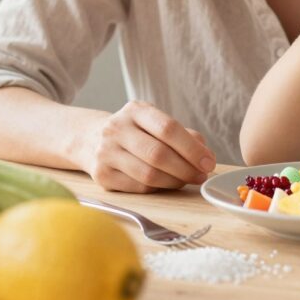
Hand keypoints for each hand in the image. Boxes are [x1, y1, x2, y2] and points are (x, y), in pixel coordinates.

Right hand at [75, 101, 216, 192]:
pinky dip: (159, 188)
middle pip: (158, 154)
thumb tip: (206, 155)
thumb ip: (183, 135)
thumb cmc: (135, 132)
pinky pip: (139, 187)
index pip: (168, 128)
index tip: (209, 162)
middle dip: (186, 168)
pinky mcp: (102, 176)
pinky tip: (167, 184)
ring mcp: (106, 153)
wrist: (90, 140)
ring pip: (149, 174)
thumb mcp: (155, 123)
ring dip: (175, 181)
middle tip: (202, 176)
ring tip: (187, 180)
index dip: (192, 148)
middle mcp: (117, 128)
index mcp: (135, 110)